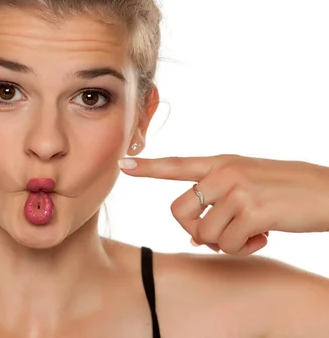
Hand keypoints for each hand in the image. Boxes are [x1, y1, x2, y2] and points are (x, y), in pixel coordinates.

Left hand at [119, 154, 328, 255]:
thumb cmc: (287, 191)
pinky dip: (244, 249)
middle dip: (195, 232)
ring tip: (251, 232)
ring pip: (204, 234)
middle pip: (179, 212)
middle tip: (222, 235)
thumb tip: (195, 239)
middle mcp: (224, 173)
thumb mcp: (249, 183)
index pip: (177, 164)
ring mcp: (238, 190)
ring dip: (226, 243)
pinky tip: (263, 236)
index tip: (123, 164)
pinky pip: (228, 244)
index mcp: (222, 163)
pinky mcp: (253, 210)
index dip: (148, 167)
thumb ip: (218, 202)